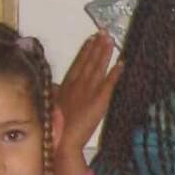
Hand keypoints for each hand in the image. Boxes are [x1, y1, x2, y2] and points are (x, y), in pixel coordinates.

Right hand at [55, 32, 121, 172]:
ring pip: (98, 68)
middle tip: (104, 32)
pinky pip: (109, 84)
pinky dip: (115, 73)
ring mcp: (89, 92)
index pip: (77, 64)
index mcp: (66, 86)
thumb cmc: (56, 129)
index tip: (91, 39)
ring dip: (105, 53)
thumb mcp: (52, 107)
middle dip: (97, 46)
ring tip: (111, 40)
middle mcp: (77, 85)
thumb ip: (56, 94)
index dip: (85, 50)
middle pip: (89, 61)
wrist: (62, 141)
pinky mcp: (99, 101)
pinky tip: (122, 63)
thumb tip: (56, 87)